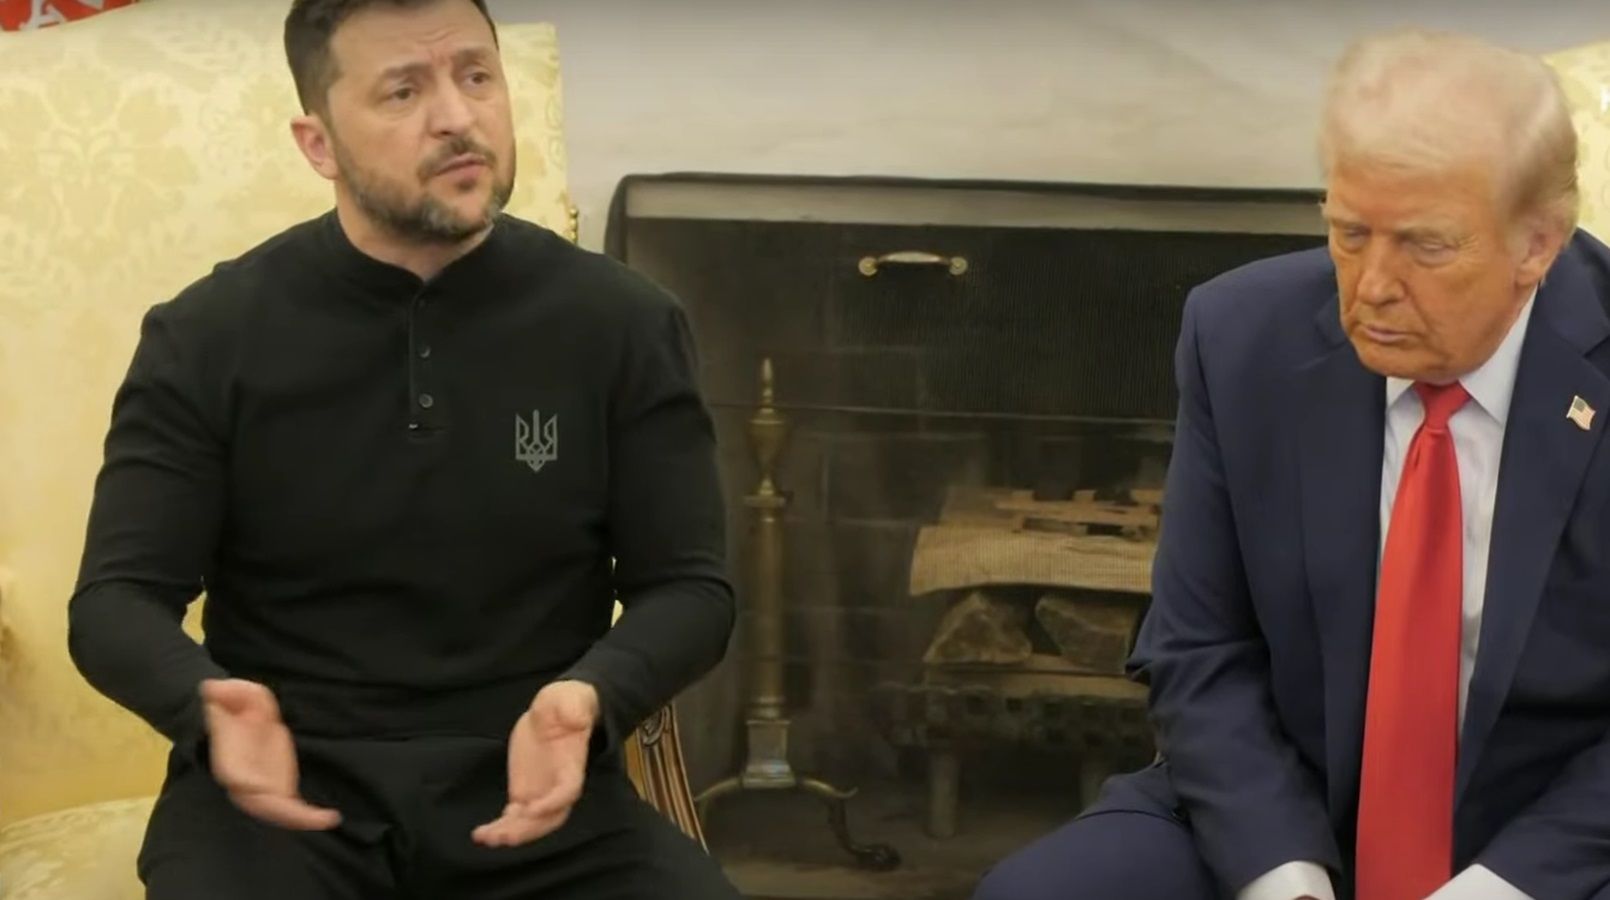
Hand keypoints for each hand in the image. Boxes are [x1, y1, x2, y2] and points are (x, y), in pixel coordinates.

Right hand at [200, 678, 340, 830]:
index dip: (244, 781)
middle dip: (282, 811)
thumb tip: (212, 689)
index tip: (253, 786)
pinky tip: (329, 818)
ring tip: (326, 820)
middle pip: (260, 802)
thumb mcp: (230, 692)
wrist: (232, 713)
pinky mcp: (277, 785)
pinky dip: (307, 815)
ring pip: (277, 810)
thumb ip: (226, 693)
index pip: (235, 775)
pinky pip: (291, 806)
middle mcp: (243, 780)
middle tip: (309, 817)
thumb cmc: (231, 703)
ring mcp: (261, 786)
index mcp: (229, 759)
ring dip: (300, 818)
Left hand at [472, 680, 599, 847]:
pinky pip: (515, 817)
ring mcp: (540, 792)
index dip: (552, 803)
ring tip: (485, 837)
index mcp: (572, 765)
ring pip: (530, 823)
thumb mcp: (570, 698)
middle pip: (548, 818)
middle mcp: (557, 786)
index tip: (530, 809)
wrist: (553, 712)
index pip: (568, 791)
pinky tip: (483, 833)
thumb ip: (572, 707)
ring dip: (509, 833)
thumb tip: (575, 717)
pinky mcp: (524, 792)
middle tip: (503, 836)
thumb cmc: (566, 703)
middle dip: (527, 829)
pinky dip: (500, 828)